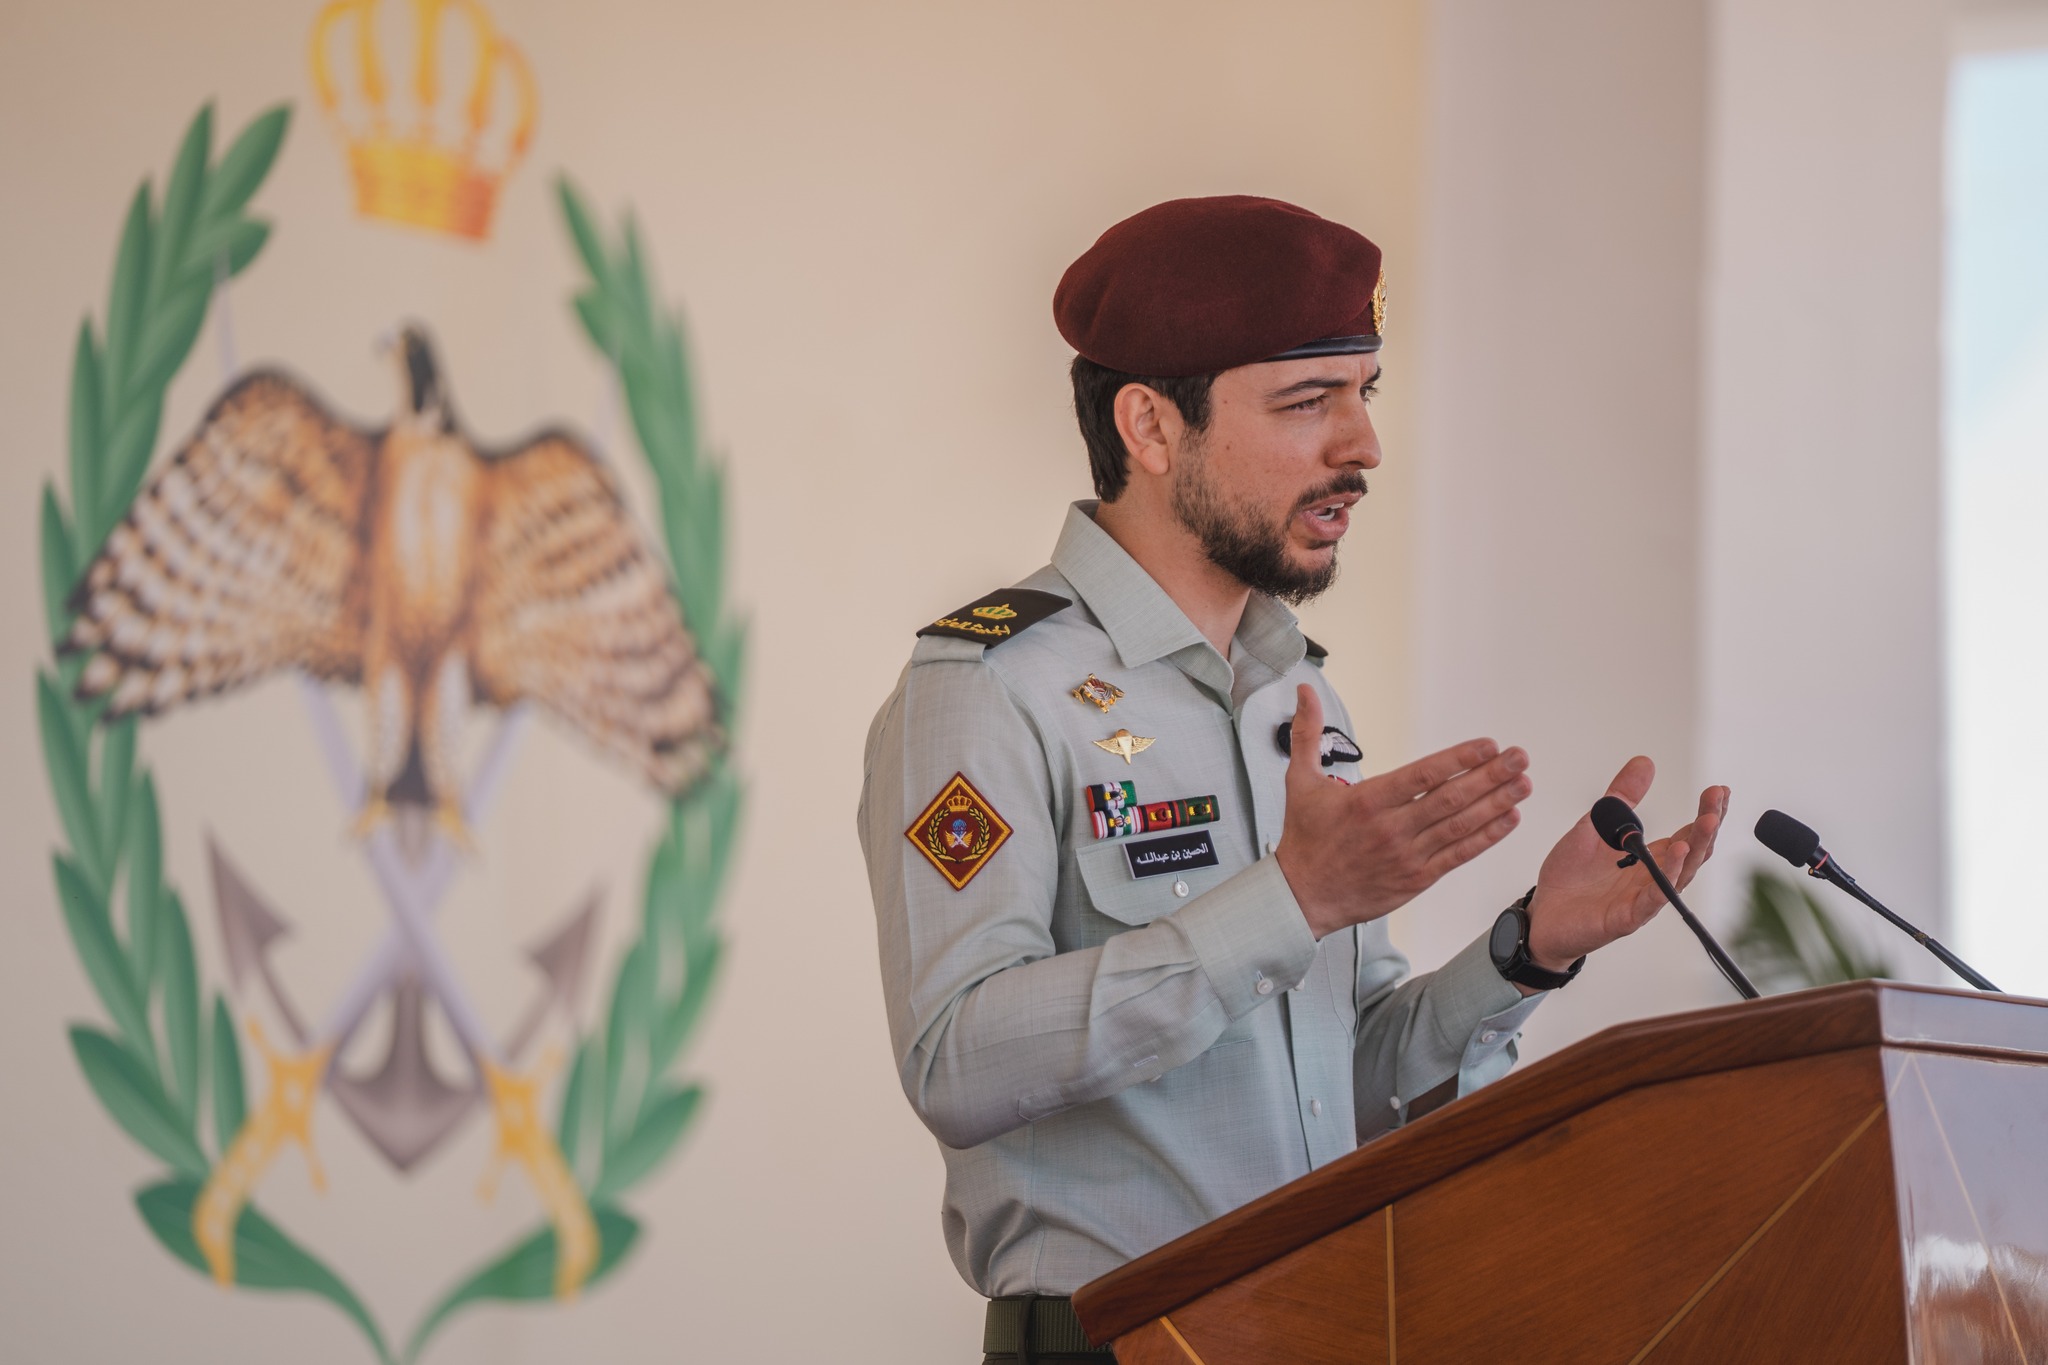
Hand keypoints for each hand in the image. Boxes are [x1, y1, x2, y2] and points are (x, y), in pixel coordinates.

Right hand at [1274, 684, 1531, 938]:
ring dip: (1496, 804)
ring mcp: (1407, 855)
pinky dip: (1486, 837)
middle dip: (1490, 776)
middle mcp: (1391, 828)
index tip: (1488, 745)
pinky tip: (1509, 819)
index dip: (1459, 759)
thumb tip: (1303, 692)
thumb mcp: (1300, 781)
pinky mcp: (1416, 879)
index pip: (1422, 775)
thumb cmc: (1304, 838)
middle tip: (1520, 758)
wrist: (1302, 897)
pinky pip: (1458, 855)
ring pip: (1459, 826)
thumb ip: (1306, 734)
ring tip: (1523, 784)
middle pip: (1450, 799)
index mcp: (1366, 801)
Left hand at [1523, 756, 1729, 981]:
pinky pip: (1651, 899)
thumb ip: (1621, 797)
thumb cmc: (1570, 877)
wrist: (1542, 916)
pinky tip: (1676, 855)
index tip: (1720, 790)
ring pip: (1678, 875)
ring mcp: (1641, 900)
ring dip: (1694, 848)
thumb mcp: (1594, 826)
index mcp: (1648, 858)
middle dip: (1707, 824)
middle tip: (1718, 797)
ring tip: (1707, 822)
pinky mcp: (1625, 918)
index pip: (1687, 834)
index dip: (1706, 813)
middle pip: (1690, 852)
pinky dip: (1666, 878)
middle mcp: (1652, 878)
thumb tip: (1645, 761)